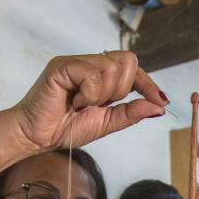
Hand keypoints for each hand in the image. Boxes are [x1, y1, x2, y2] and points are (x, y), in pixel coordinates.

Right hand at [11, 51, 167, 154]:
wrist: (37, 137)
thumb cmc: (65, 128)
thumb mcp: (106, 123)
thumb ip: (130, 113)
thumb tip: (159, 107)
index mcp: (101, 75)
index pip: (133, 68)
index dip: (149, 83)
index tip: (161, 101)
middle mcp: (90, 63)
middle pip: (127, 61)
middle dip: (122, 89)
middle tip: (100, 104)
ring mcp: (76, 62)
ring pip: (111, 67)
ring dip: (102, 95)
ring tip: (82, 104)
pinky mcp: (62, 65)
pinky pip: (91, 73)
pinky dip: (89, 93)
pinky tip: (74, 101)